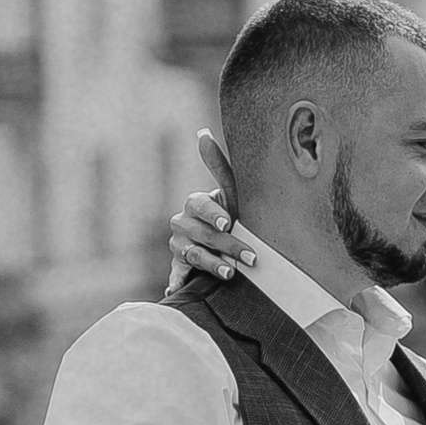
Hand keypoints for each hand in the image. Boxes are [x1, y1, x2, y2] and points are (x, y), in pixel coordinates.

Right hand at [165, 130, 246, 294]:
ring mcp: (179, 247)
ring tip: (229, 273)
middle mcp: (182, 223)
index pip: (199, 205)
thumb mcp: (232, 192)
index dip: (213, 213)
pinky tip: (175, 291)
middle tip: (250, 257)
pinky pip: (176, 276)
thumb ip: (219, 165)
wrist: (234, 241)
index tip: (228, 221)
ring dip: (210, 263)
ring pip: (191, 255)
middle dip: (226, 244)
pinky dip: (176, 283)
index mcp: (194, 203)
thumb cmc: (235, 213)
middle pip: (199, 233)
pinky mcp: (179, 268)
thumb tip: (202, 132)